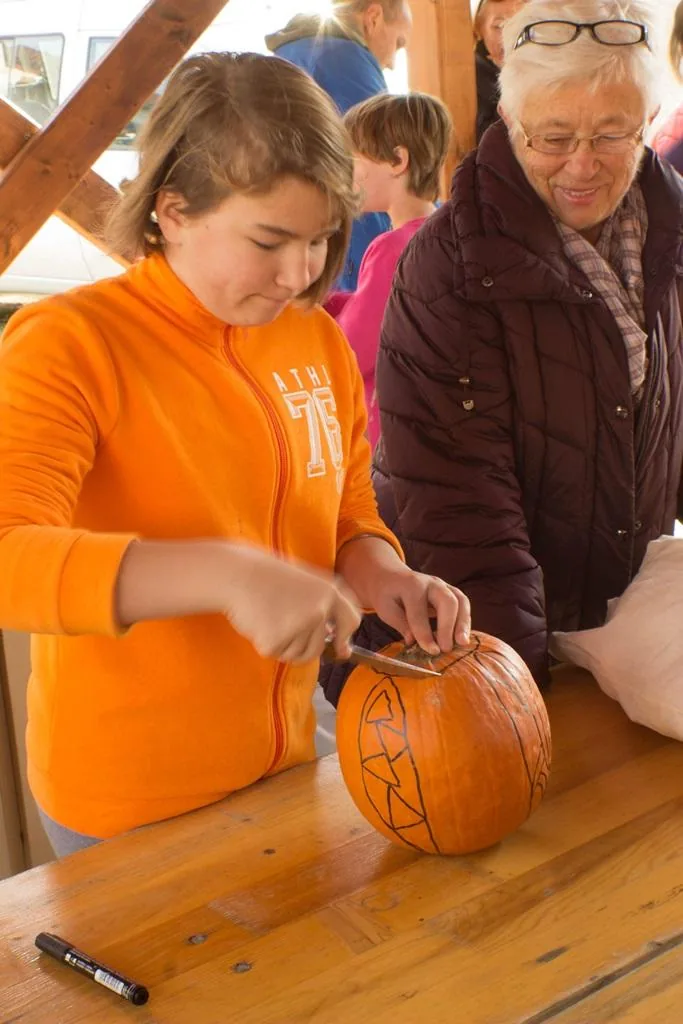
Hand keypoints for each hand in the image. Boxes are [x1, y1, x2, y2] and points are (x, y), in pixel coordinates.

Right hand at [224, 545, 360, 662]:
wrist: (236, 574)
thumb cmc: (269, 578)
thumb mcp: (305, 583)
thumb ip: (325, 609)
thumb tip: (343, 649)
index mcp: (329, 591)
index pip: (352, 621)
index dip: (345, 638)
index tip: (340, 649)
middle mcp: (319, 610)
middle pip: (319, 647)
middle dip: (302, 644)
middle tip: (282, 623)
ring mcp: (299, 626)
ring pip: (298, 655)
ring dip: (285, 645)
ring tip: (269, 617)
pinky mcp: (276, 641)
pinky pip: (277, 654)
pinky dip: (266, 644)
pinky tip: (258, 622)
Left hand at [370, 566, 470, 655]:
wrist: (391, 576)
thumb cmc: (387, 594)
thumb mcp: (385, 608)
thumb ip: (400, 623)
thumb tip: (413, 641)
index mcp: (411, 585)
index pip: (419, 611)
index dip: (425, 633)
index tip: (431, 651)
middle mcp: (431, 583)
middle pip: (447, 601)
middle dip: (448, 626)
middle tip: (446, 648)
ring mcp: (443, 585)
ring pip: (460, 601)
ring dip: (463, 623)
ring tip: (462, 643)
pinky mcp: (451, 591)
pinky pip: (463, 604)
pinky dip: (465, 621)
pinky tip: (463, 637)